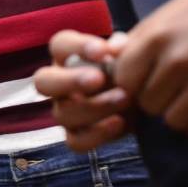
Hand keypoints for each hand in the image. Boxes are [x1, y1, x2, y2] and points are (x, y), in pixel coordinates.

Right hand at [34, 30, 131, 150]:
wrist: (144, 92)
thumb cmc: (129, 66)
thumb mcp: (131, 52)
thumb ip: (124, 48)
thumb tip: (116, 46)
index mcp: (67, 56)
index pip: (59, 45)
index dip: (77, 47)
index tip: (102, 51)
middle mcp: (58, 83)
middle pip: (43, 82)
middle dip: (69, 81)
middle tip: (97, 79)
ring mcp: (64, 111)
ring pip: (62, 114)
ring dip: (93, 107)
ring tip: (124, 98)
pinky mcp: (76, 135)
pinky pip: (75, 141)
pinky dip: (97, 134)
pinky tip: (120, 122)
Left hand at [116, 0, 187, 140]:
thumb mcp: (179, 7)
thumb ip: (143, 34)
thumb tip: (109, 52)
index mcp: (158, 36)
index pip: (123, 79)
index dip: (133, 83)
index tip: (148, 79)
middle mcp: (179, 60)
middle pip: (147, 104)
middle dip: (161, 98)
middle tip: (182, 85)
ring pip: (173, 120)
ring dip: (184, 112)